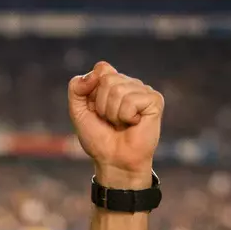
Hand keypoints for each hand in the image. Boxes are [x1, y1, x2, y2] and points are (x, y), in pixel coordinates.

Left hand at [68, 62, 162, 190]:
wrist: (113, 161)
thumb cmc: (98, 139)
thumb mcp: (78, 111)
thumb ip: (76, 88)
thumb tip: (96, 72)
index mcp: (113, 82)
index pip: (101, 68)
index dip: (92, 91)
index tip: (95, 110)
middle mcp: (130, 83)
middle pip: (107, 79)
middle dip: (101, 105)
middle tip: (109, 120)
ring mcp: (143, 91)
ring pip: (118, 90)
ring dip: (113, 113)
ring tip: (120, 124)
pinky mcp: (154, 100)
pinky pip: (131, 101)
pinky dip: (126, 116)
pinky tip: (133, 124)